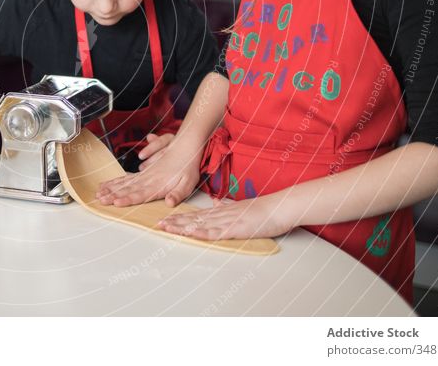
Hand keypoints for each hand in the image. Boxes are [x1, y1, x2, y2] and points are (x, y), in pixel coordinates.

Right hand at [95, 140, 200, 206]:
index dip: (127, 198)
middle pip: (127, 189)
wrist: (185, 148)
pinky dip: (114, 182)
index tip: (116, 202)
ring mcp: (143, 176)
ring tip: (98, 194)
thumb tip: (169, 202)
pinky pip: (125, 178)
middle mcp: (148, 180)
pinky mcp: (142, 174)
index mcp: (157, 185)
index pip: (140, 194)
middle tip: (99, 199)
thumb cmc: (187, 168)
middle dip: (112, 195)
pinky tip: (106, 185)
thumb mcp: (188, 183)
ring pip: (123, 183)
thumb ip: (178, 193)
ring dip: (110, 188)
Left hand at [156, 193, 295, 240]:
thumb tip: (215, 204)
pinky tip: (190, 234)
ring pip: (200, 224)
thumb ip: (226, 207)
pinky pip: (215, 232)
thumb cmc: (264, 210)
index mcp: (222, 211)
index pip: (196, 215)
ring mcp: (227, 221)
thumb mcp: (241, 208)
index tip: (165, 219)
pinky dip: (201, 233)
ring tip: (166, 228)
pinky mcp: (236, 229)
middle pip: (193, 219)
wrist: (280, 207)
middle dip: (174, 222)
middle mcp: (221, 215)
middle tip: (157, 225)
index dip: (180, 218)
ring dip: (181, 227)